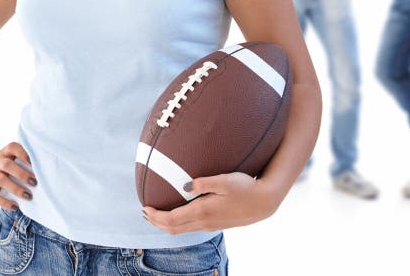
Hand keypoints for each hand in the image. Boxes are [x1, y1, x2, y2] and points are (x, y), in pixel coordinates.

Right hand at [0, 142, 36, 209]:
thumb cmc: (9, 167)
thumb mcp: (14, 159)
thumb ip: (27, 163)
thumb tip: (47, 173)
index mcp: (6, 152)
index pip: (13, 147)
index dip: (23, 153)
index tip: (33, 162)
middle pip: (8, 165)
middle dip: (22, 174)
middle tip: (35, 182)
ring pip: (1, 180)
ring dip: (16, 189)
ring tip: (29, 196)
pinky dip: (5, 202)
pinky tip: (16, 206)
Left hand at [142, 172, 279, 234]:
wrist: (264, 202)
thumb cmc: (245, 187)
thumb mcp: (223, 180)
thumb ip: (202, 182)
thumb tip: (184, 186)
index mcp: (203, 211)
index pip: (172, 219)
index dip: (156, 216)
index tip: (144, 208)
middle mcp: (204, 222)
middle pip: (174, 228)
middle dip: (157, 222)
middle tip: (145, 213)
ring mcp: (211, 225)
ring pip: (182, 230)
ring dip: (167, 224)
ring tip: (157, 215)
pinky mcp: (217, 224)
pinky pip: (191, 228)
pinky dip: (179, 223)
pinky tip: (179, 214)